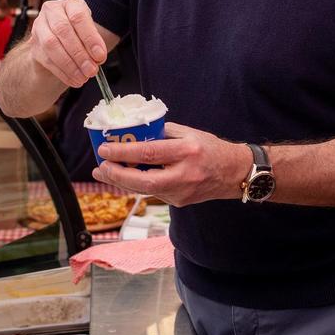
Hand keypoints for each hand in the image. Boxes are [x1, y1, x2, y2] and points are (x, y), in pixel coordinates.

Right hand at [27, 0, 107, 88]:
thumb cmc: (78, 33)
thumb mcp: (89, 32)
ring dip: (70, 65)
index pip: (78, 16)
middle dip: (79, 53)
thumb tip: (97, 59)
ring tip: (83, 77)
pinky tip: (74, 80)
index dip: (90, 37)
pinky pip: (47, 60)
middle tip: (92, 70)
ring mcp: (39, 27)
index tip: (100, 55)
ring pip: (51, 45)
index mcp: (69, 3)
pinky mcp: (34, 46)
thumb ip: (93, 43)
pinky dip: (62, 73)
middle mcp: (51, 11)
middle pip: (62, 30)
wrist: (58, 40)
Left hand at [91, 122, 250, 206]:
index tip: (104, 150)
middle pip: (143, 181)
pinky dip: (136, 185)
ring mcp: (183, 192)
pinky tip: (123, 178)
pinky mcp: (180, 202)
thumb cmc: (210, 148)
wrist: (235, 172)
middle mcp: (185, 174)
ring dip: (122, 182)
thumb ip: (161, 133)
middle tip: (100, 168)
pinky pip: (153, 192)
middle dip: (117, 175)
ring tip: (104, 173)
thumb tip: (133, 133)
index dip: (123, 153)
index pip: (148, 153)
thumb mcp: (188, 132)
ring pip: (145, 190)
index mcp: (187, 151)